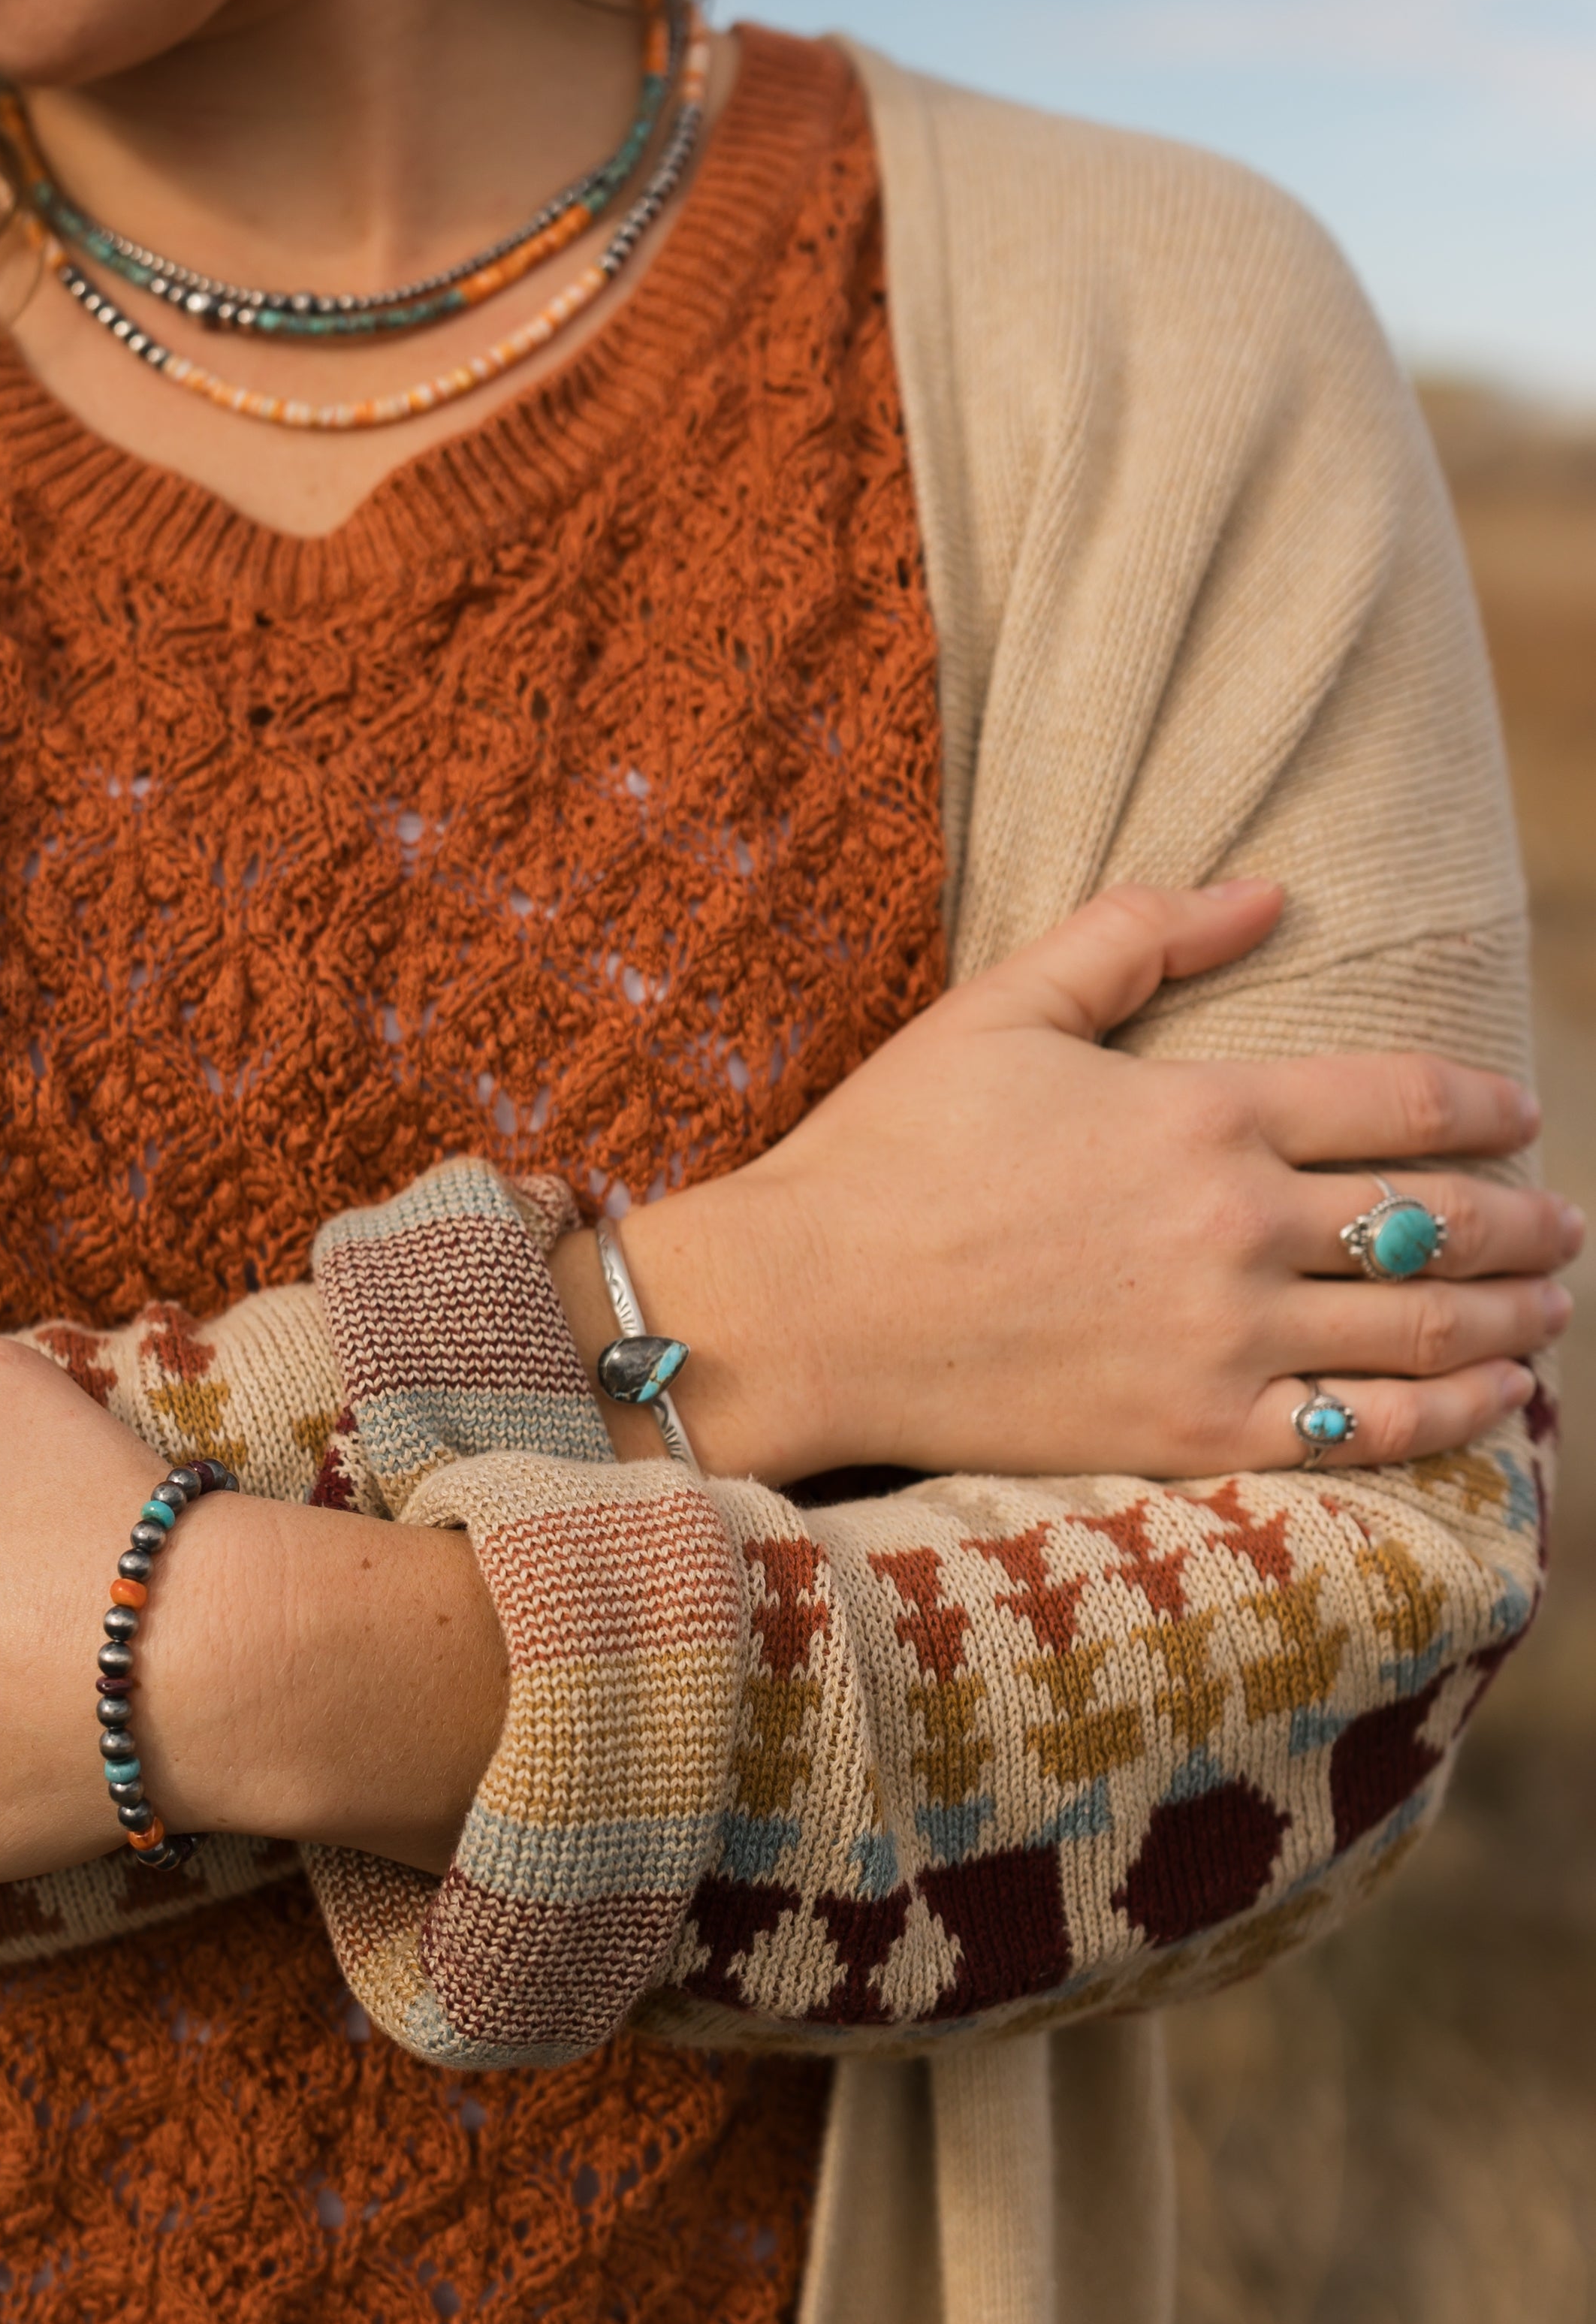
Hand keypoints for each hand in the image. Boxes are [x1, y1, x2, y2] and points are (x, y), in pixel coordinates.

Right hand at [580, 881, 1574, 1484]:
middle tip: (1562, 1223)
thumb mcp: (1003, 1008)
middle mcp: (1237, 1224)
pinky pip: (1364, 1429)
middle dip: (1524, 1220)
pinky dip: (1454, 1415)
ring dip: (1512, 1316)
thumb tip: (1264, 891)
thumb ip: (1137, 938)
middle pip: (1438, 1220)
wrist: (803, 1305)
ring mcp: (1224, 1338)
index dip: (1486, 1108)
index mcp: (1203, 1111)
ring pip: (1425, 1327)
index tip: (1520, 1115)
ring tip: (1548, 1306)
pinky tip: (1497, 1399)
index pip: (1402, 1102)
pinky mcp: (1192, 1431)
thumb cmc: (888, 1151)